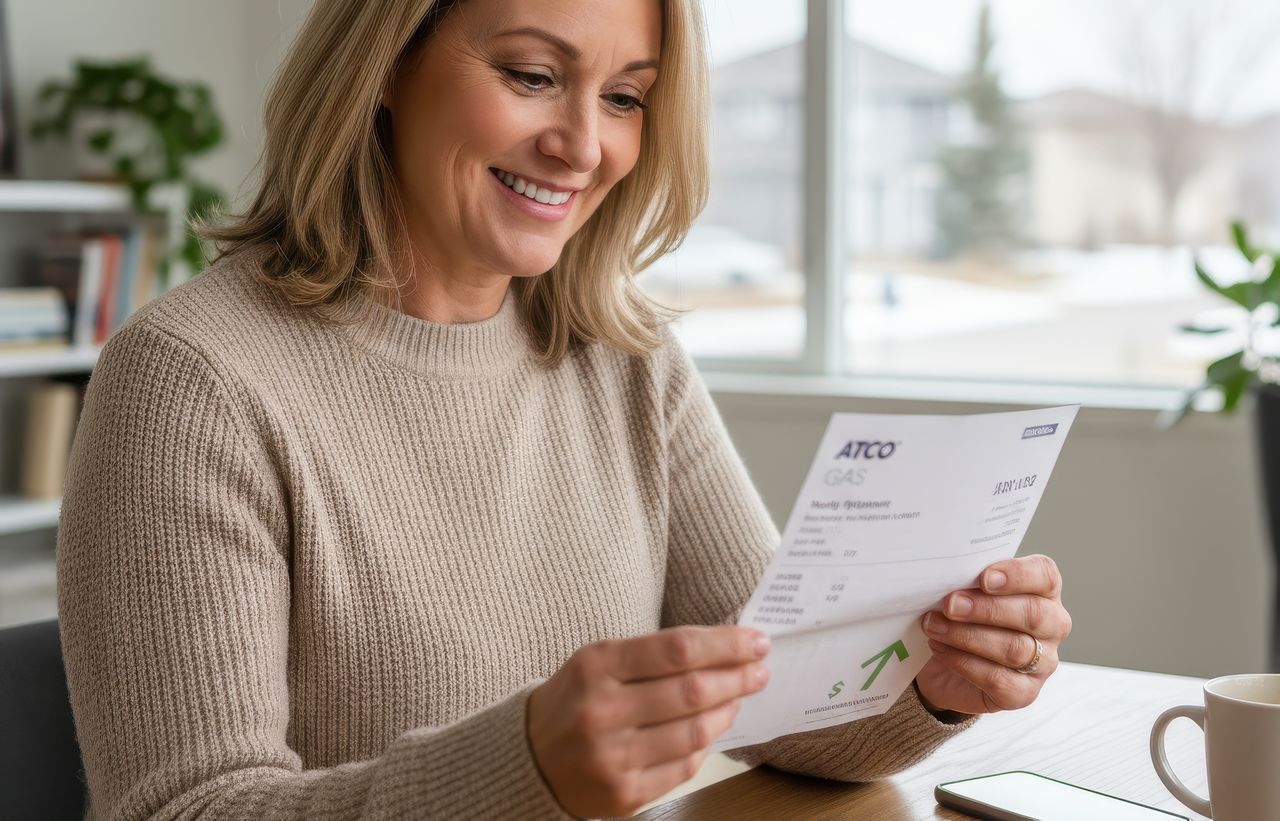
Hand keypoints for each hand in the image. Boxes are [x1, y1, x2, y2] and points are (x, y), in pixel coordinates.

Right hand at [526, 625, 770, 817]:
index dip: (726, 644)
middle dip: (737, 677)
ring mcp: (613, 757)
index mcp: (596, 666)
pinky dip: (705, 744)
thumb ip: (654, 654)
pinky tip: (713, 728)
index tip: (755, 641)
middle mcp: (602, 711)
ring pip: (694, 732)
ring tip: (740, 697)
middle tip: (760, 670)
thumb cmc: (576, 700)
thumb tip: (724, 649)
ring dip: (728, 711)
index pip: (678, 649)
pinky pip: (684, 767)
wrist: (529, 758)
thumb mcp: (599, 662)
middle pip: (692, 691)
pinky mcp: (624, 794)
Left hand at [914, 554, 1071, 715]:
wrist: (942, 666)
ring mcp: (1043, 663)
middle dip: (987, 609)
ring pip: (1015, 649)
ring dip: (968, 636)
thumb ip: (967, 581)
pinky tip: (940, 648)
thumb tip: (948, 574)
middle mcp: (1052, 626)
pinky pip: (998, 679)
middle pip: (1034, 614)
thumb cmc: (960, 618)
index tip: (984, 578)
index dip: (1018, 575)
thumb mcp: (964, 592)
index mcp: (1042, 590)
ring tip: (935, 626)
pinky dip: (963, 662)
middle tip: (950, 605)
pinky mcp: (1024, 693)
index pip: (1045, 575)